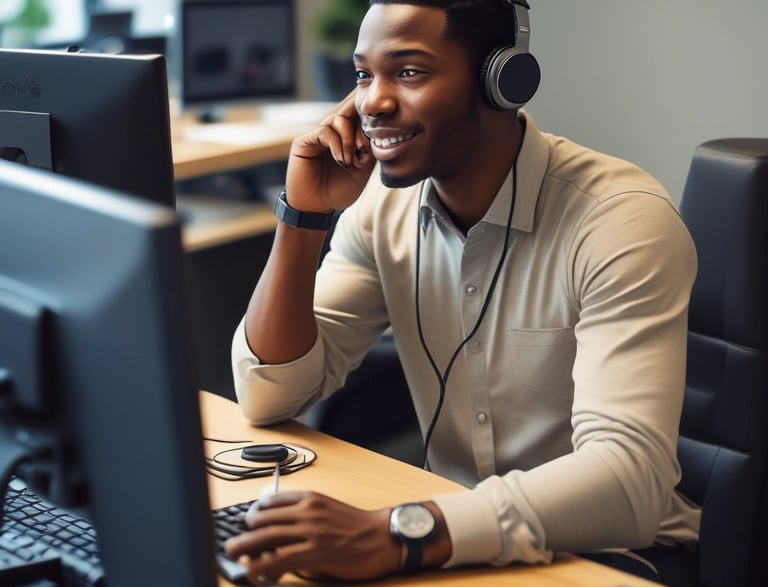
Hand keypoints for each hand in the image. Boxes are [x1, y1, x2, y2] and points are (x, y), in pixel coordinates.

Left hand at [224, 491, 400, 583]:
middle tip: (232, 542)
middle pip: (264, 519)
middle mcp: (308, 511)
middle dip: (244, 532)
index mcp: (310, 498)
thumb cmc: (356, 526)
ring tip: (233, 554)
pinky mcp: (316, 552)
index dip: (253, 513)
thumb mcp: (327, 509)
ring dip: (245, 548)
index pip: (271, 500)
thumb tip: (277, 530)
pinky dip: (263, 566)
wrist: (382, 537)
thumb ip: (303, 514)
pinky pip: (281, 559)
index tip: (244, 523)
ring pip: (267, 538)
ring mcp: (311, 531)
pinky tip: (254, 571)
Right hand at [284, 90, 374, 213]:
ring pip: (338, 119)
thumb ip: (368, 149)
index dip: (369, 125)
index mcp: (345, 139)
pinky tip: (341, 159)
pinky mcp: (304, 142)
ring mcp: (317, 136)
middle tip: (363, 148)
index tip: (372, 146)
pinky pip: (325, 131)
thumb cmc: (338, 191)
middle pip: (349, 113)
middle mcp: (331, 134)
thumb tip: (376, 132)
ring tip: (350, 160)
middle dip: (360, 128)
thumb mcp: (362, 170)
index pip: (358, 119)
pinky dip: (337, 144)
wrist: (317, 209)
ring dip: (349, 138)